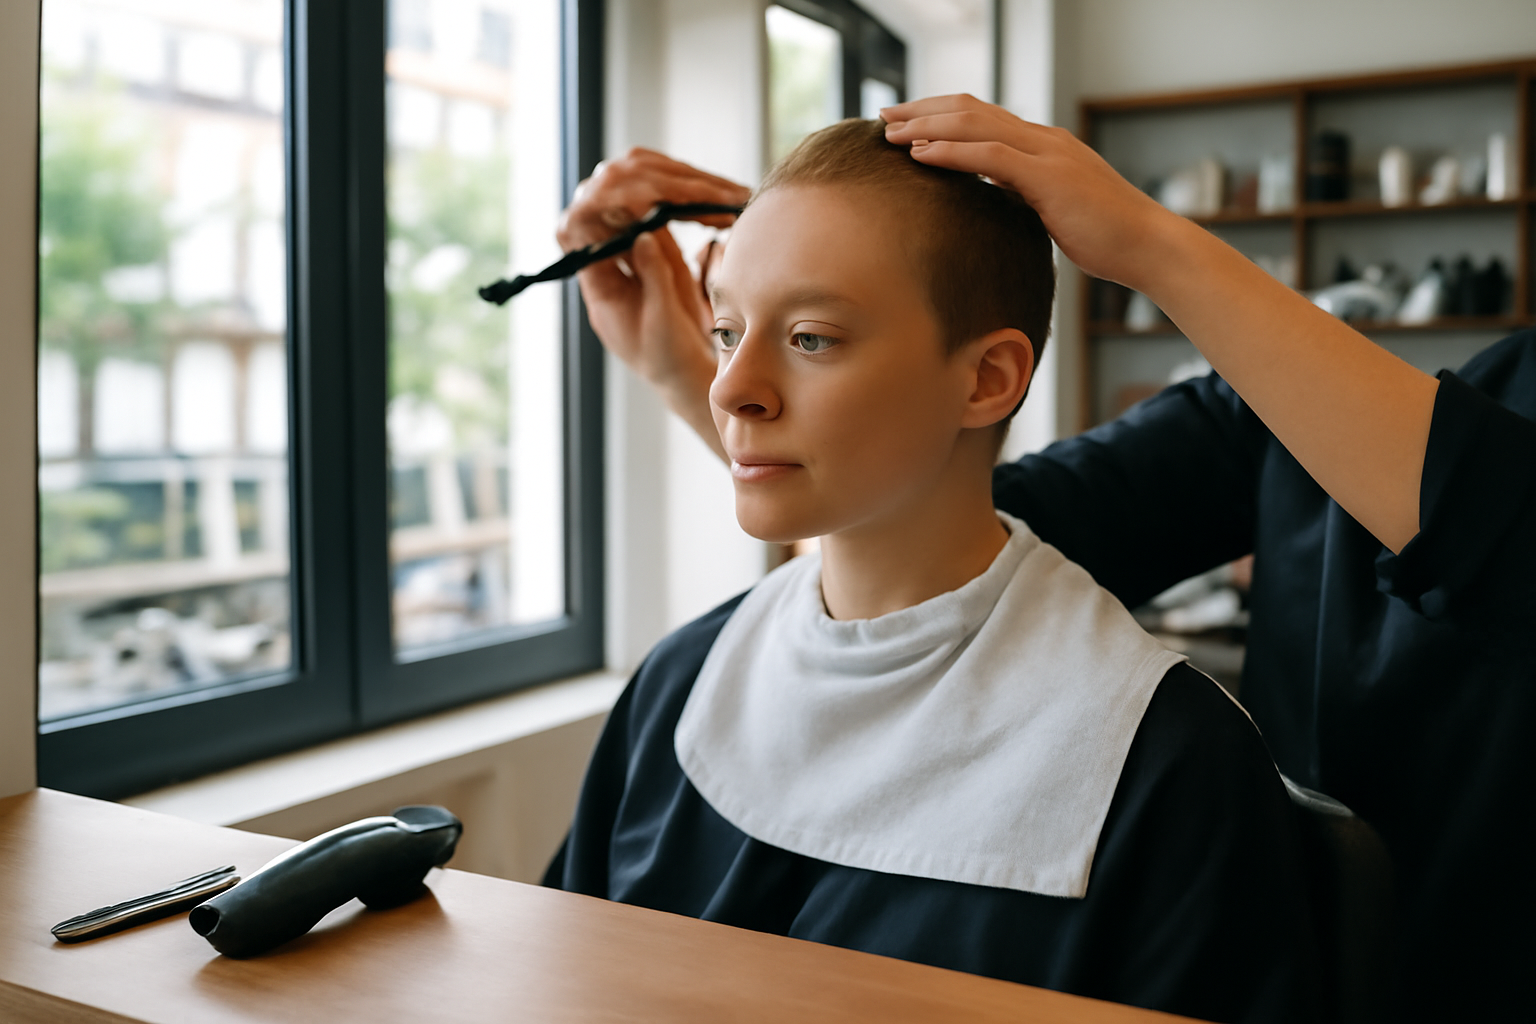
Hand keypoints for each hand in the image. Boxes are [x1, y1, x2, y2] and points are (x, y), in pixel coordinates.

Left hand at [559, 150, 747, 455]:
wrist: (683, 367)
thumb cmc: (663, 357)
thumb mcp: (660, 324)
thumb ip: (652, 280)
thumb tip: (644, 235)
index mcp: (595, 277)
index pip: (577, 227)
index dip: (599, 204)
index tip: (637, 203)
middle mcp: (607, 250)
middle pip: (612, 192)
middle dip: (659, 186)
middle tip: (702, 194)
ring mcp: (631, 236)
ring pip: (643, 187)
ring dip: (686, 186)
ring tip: (727, 197)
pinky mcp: (656, 233)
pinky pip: (669, 200)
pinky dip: (699, 197)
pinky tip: (724, 204)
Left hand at [881, 94, 1183, 292]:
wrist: (1147, 247)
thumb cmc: (1105, 238)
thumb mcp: (1054, 210)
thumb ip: (1024, 196)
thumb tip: (993, 199)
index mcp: (1043, 146)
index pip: (982, 118)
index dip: (940, 116)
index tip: (905, 124)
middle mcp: (1043, 140)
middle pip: (971, 111)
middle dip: (923, 112)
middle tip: (884, 117)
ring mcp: (1046, 153)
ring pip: (975, 126)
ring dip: (927, 127)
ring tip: (890, 134)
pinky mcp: (1048, 176)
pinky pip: (989, 156)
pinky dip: (950, 152)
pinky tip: (920, 155)